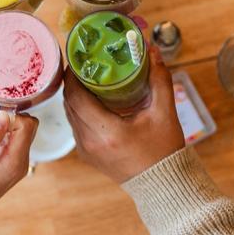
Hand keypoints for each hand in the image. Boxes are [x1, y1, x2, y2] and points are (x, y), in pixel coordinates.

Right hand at [0, 111, 37, 231]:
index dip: (8, 117)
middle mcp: (20, 162)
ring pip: (19, 131)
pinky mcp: (7, 163)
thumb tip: (3, 115)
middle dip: (7, 119)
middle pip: (28, 126)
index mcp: (15, 162)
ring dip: (2, 127)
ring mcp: (15, 163)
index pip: (27, 125)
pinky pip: (11, 140)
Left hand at [63, 47, 184, 182]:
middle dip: (73, 81)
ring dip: (75, 94)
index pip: (76, 97)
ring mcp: (85, 150)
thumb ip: (159, 79)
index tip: (79, 58)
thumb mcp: (165, 113)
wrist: (162, 184)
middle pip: (69, 103)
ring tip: (87, 76)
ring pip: (70, 114)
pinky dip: (79, 109)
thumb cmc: (164, 150)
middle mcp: (89, 142)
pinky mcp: (86, 154)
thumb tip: (152, 50)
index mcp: (106, 132)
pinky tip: (92, 97)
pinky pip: (75, 125)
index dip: (72, 75)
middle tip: (83, 63)